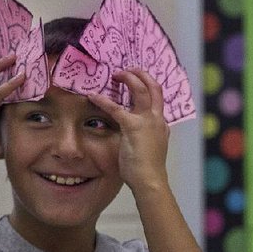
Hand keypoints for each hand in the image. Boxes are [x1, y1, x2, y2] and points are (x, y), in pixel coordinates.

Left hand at [87, 68, 170, 189]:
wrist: (150, 181)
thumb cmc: (147, 172)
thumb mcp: (148, 150)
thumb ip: (141, 139)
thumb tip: (131, 138)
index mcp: (160, 125)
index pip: (157, 100)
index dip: (147, 88)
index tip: (137, 82)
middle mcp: (157, 120)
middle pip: (154, 87)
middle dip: (141, 75)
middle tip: (129, 70)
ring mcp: (148, 121)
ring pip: (141, 89)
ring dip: (128, 78)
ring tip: (116, 74)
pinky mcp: (134, 127)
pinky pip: (116, 108)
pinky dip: (103, 100)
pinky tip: (92, 96)